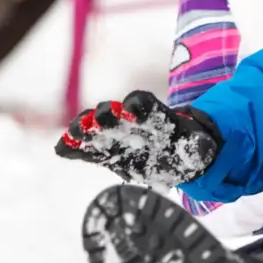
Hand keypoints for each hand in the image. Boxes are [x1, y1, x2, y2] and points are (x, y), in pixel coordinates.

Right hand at [55, 90, 220, 187]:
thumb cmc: (188, 149)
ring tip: (74, 135)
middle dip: (108, 115)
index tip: (133, 110)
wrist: (176, 159)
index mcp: (156, 116)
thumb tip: (201, 147)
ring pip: (97, 128)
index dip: (139, 105)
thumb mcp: (198, 147)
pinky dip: (75, 148)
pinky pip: (88, 150)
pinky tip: (62, 149)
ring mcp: (116, 137)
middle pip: (116, 112)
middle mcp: (131, 121)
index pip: (144, 103)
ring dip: (85, 129)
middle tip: (101, 120)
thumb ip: (197, 147)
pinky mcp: (106, 154)